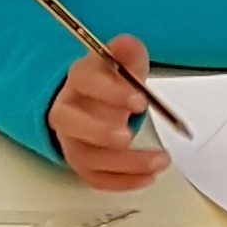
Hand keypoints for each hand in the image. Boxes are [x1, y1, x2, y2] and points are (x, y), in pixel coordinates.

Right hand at [47, 39, 167, 190]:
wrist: (90, 102)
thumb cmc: (107, 83)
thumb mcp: (121, 62)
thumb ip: (127, 53)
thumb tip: (127, 44)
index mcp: (78, 81)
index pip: (85, 83)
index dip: (111, 92)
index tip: (140, 100)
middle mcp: (68, 112)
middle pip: (72, 124)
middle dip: (101, 131)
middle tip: (128, 135)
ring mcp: (72, 141)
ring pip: (86, 156)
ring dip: (123, 163)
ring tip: (158, 161)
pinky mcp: (82, 164)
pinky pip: (96, 178)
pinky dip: (122, 182)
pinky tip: (148, 177)